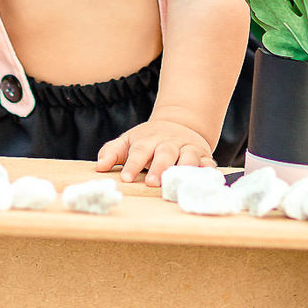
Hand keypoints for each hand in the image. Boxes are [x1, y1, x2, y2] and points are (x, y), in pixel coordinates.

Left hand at [96, 118, 214, 186]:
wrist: (179, 124)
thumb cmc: (147, 140)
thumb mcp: (128, 141)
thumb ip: (112, 152)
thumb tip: (99, 166)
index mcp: (148, 140)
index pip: (139, 151)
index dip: (132, 164)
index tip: (126, 178)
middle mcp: (168, 143)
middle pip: (164, 154)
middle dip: (159, 168)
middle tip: (152, 183)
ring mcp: (187, 148)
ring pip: (188, 157)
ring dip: (184, 169)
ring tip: (179, 182)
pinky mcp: (203, 155)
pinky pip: (207, 162)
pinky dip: (208, 169)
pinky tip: (207, 178)